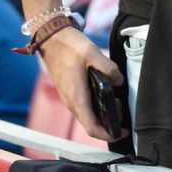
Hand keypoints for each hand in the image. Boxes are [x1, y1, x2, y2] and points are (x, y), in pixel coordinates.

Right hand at [39, 26, 122, 140]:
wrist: (51, 38)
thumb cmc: (68, 46)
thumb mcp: (93, 53)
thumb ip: (109, 69)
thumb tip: (118, 81)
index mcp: (77, 96)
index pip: (92, 127)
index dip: (108, 134)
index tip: (121, 132)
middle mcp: (71, 101)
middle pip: (91, 124)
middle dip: (108, 122)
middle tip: (120, 108)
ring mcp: (68, 97)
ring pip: (87, 116)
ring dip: (102, 114)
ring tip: (114, 100)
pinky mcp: (68, 91)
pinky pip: (83, 107)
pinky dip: (95, 106)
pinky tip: (103, 93)